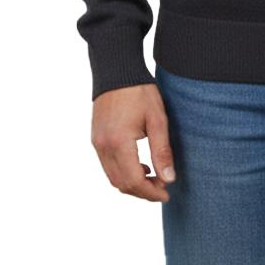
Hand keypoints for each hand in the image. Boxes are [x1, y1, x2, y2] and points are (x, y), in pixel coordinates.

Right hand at [90, 83, 177, 202]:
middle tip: (162, 188)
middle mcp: (103, 146)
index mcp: (119, 142)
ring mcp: (97, 143)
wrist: (117, 70)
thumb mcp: (157, 119)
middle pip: (121, 183)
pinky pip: (107, 165)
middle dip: (142, 191)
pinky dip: (123, 172)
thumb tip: (169, 179)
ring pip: (113, 177)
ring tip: (153, 178)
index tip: (166, 194)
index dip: (150, 192)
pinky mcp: (96, 138)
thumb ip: (162, 151)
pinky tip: (139, 165)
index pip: (134, 181)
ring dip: (132, 183)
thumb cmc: (139, 91)